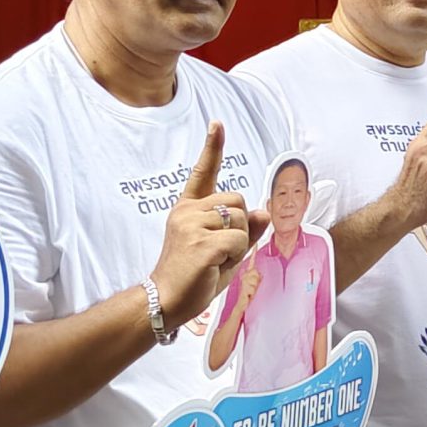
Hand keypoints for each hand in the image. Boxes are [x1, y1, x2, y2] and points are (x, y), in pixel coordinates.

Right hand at [154, 123, 267, 328]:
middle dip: (239, 227)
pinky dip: (235, 257)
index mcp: (188, 209)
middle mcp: (187, 211)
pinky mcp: (201, 242)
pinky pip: (239, 241)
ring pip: (241, 221)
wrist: (164, 301)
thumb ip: (243, 230)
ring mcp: (192, 224)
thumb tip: (262, 212)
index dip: (213, 147)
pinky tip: (213, 266)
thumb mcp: (224, 250)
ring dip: (238, 245)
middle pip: (237, 200)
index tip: (217, 124)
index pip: (203, 173)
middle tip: (218, 252)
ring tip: (214, 260)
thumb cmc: (193, 277)